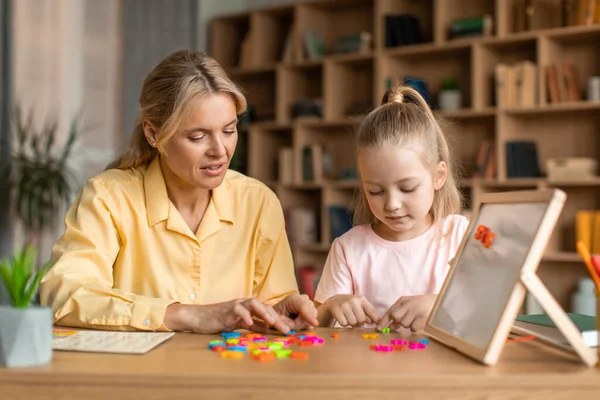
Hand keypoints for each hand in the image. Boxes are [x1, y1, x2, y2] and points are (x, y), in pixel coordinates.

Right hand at [164, 298, 293, 333]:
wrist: (198, 317)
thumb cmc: (217, 321)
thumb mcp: (238, 324)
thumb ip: (252, 325)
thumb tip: (266, 329)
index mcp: (248, 308)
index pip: (267, 312)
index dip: (279, 320)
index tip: (291, 329)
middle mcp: (244, 304)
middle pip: (264, 307)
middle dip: (277, 318)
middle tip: (288, 329)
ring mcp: (235, 305)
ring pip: (254, 304)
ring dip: (265, 313)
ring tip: (273, 323)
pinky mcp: (226, 310)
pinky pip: (237, 310)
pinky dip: (244, 316)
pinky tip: (249, 323)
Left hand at [273, 293, 318, 330]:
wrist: (278, 313)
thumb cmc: (275, 315)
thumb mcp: (275, 319)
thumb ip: (283, 322)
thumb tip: (292, 325)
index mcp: (293, 298)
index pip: (303, 306)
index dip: (309, 315)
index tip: (315, 324)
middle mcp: (303, 299)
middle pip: (311, 311)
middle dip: (302, 322)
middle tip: (292, 326)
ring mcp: (308, 303)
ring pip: (313, 316)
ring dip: (304, 324)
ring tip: (294, 324)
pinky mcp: (311, 309)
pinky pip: (313, 319)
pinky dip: (306, 323)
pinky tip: (299, 323)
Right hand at [323, 294, 379, 327]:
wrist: (334, 300)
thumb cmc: (351, 305)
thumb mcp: (360, 305)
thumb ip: (369, 313)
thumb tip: (377, 322)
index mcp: (361, 299)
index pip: (372, 311)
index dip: (376, 320)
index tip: (378, 326)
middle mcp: (353, 300)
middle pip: (362, 320)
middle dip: (359, 322)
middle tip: (355, 318)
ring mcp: (344, 305)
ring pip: (353, 323)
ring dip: (351, 324)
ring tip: (349, 318)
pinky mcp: (337, 310)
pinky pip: (344, 324)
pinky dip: (344, 323)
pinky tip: (343, 318)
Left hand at [377, 294, 436, 332]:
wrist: (438, 302)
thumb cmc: (421, 305)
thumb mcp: (408, 306)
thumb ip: (398, 314)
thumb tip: (390, 327)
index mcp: (403, 300)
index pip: (390, 311)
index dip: (383, 321)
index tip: (378, 328)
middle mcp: (408, 304)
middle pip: (395, 317)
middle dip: (398, 321)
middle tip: (406, 320)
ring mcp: (416, 310)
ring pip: (404, 324)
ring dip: (408, 325)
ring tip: (415, 319)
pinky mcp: (423, 317)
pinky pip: (413, 328)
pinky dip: (415, 328)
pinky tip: (420, 322)